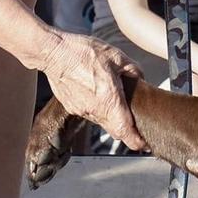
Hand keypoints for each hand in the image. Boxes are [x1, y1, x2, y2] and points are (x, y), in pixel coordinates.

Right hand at [39, 32, 147, 150]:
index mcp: (109, 100)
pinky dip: (95, 107)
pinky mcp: (71, 107)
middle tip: (133, 121)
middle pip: (114, 129)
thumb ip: (132, 70)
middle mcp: (95, 110)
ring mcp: (81, 110)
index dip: (136, 141)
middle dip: (125, 128)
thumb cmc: (82, 53)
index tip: (143, 144)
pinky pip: (89, 113)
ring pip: (101, 121)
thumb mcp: (116, 56)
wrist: (54, 53)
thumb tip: (140, 79)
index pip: (124, 131)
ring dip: (109, 114)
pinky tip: (94, 91)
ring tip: (110, 96)